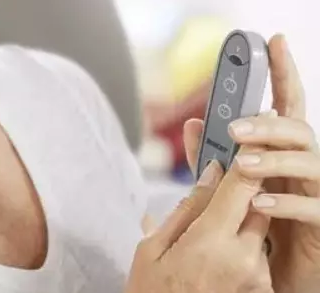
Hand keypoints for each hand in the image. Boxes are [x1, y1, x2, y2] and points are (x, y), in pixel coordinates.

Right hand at [126, 157, 271, 292]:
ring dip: (238, 226)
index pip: (240, 187)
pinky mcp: (264, 291)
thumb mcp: (152, 249)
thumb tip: (210, 173)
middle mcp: (243, 259)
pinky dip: (241, 251)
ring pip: (257, 231)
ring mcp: (258, 279)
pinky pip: (257, 257)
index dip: (246, 158)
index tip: (245, 140)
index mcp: (211, 242)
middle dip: (239, 195)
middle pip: (257, 206)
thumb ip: (186, 209)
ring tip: (205, 244)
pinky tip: (214, 262)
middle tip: (214, 196)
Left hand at [184, 35, 319, 292]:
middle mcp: (305, 165)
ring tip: (245, 165)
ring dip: (274, 160)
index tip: (274, 40)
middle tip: (235, 129)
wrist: (274, 279)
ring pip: (310, 163)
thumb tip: (193, 123)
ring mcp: (319, 192)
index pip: (286, 104)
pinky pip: (314, 208)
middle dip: (268, 124)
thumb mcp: (230, 186)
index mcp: (284, 151)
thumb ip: (214, 155)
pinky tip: (259, 204)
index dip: (284, 71)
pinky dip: (285, 204)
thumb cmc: (256, 228)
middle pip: (298, 129)